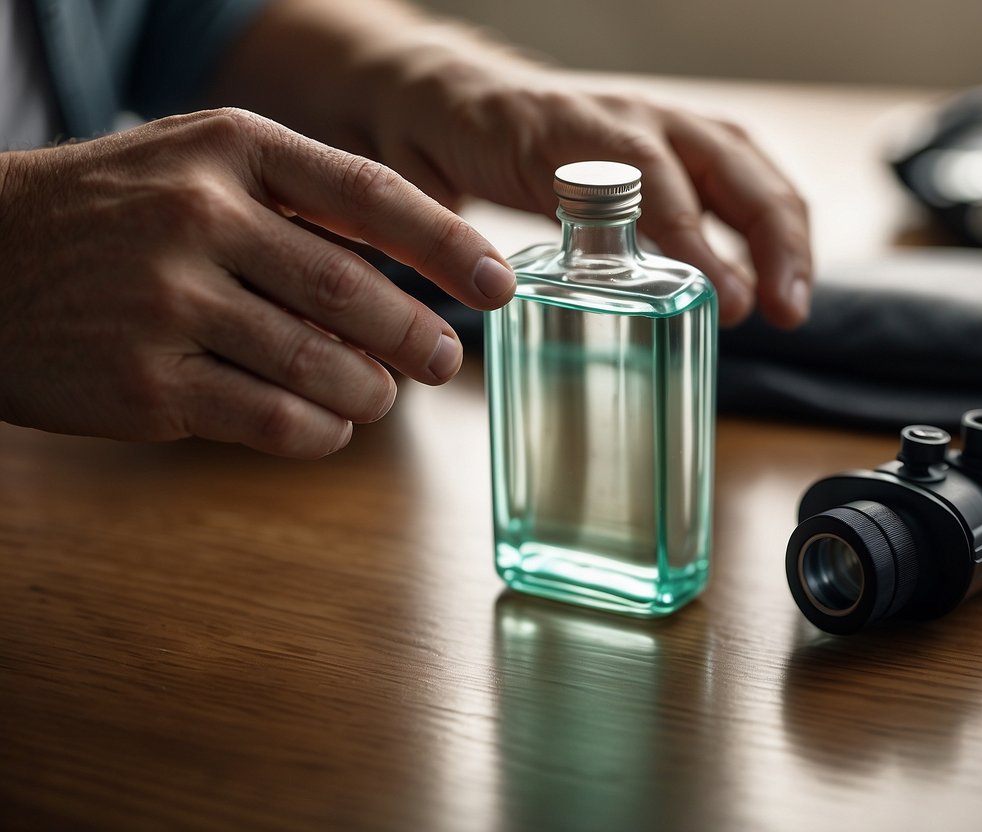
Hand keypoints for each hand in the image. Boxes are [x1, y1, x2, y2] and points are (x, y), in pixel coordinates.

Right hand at [0, 109, 514, 456]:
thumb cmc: (111, 214)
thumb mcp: (197, 167)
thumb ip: (297, 201)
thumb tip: (406, 268)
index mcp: (230, 151)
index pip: (369, 193)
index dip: (447, 245)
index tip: (497, 285)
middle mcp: (200, 218)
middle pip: (353, 289)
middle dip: (418, 335)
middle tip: (444, 359)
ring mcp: (168, 303)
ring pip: (319, 363)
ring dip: (371, 391)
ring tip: (382, 395)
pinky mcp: (146, 383)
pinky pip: (271, 419)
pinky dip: (320, 430)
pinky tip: (330, 425)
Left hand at [375, 58, 812, 327]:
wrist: (436, 89)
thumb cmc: (436, 142)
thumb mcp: (431, 188)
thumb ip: (464, 237)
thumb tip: (502, 301)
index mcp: (564, 127)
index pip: (648, 179)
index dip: (693, 241)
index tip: (726, 300)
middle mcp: (622, 116)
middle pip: (721, 164)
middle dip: (768, 238)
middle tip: (785, 311)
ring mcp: (649, 123)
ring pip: (740, 165)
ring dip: (781, 232)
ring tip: (793, 303)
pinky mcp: (660, 141)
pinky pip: (729, 169)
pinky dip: (763, 218)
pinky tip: (774, 271)